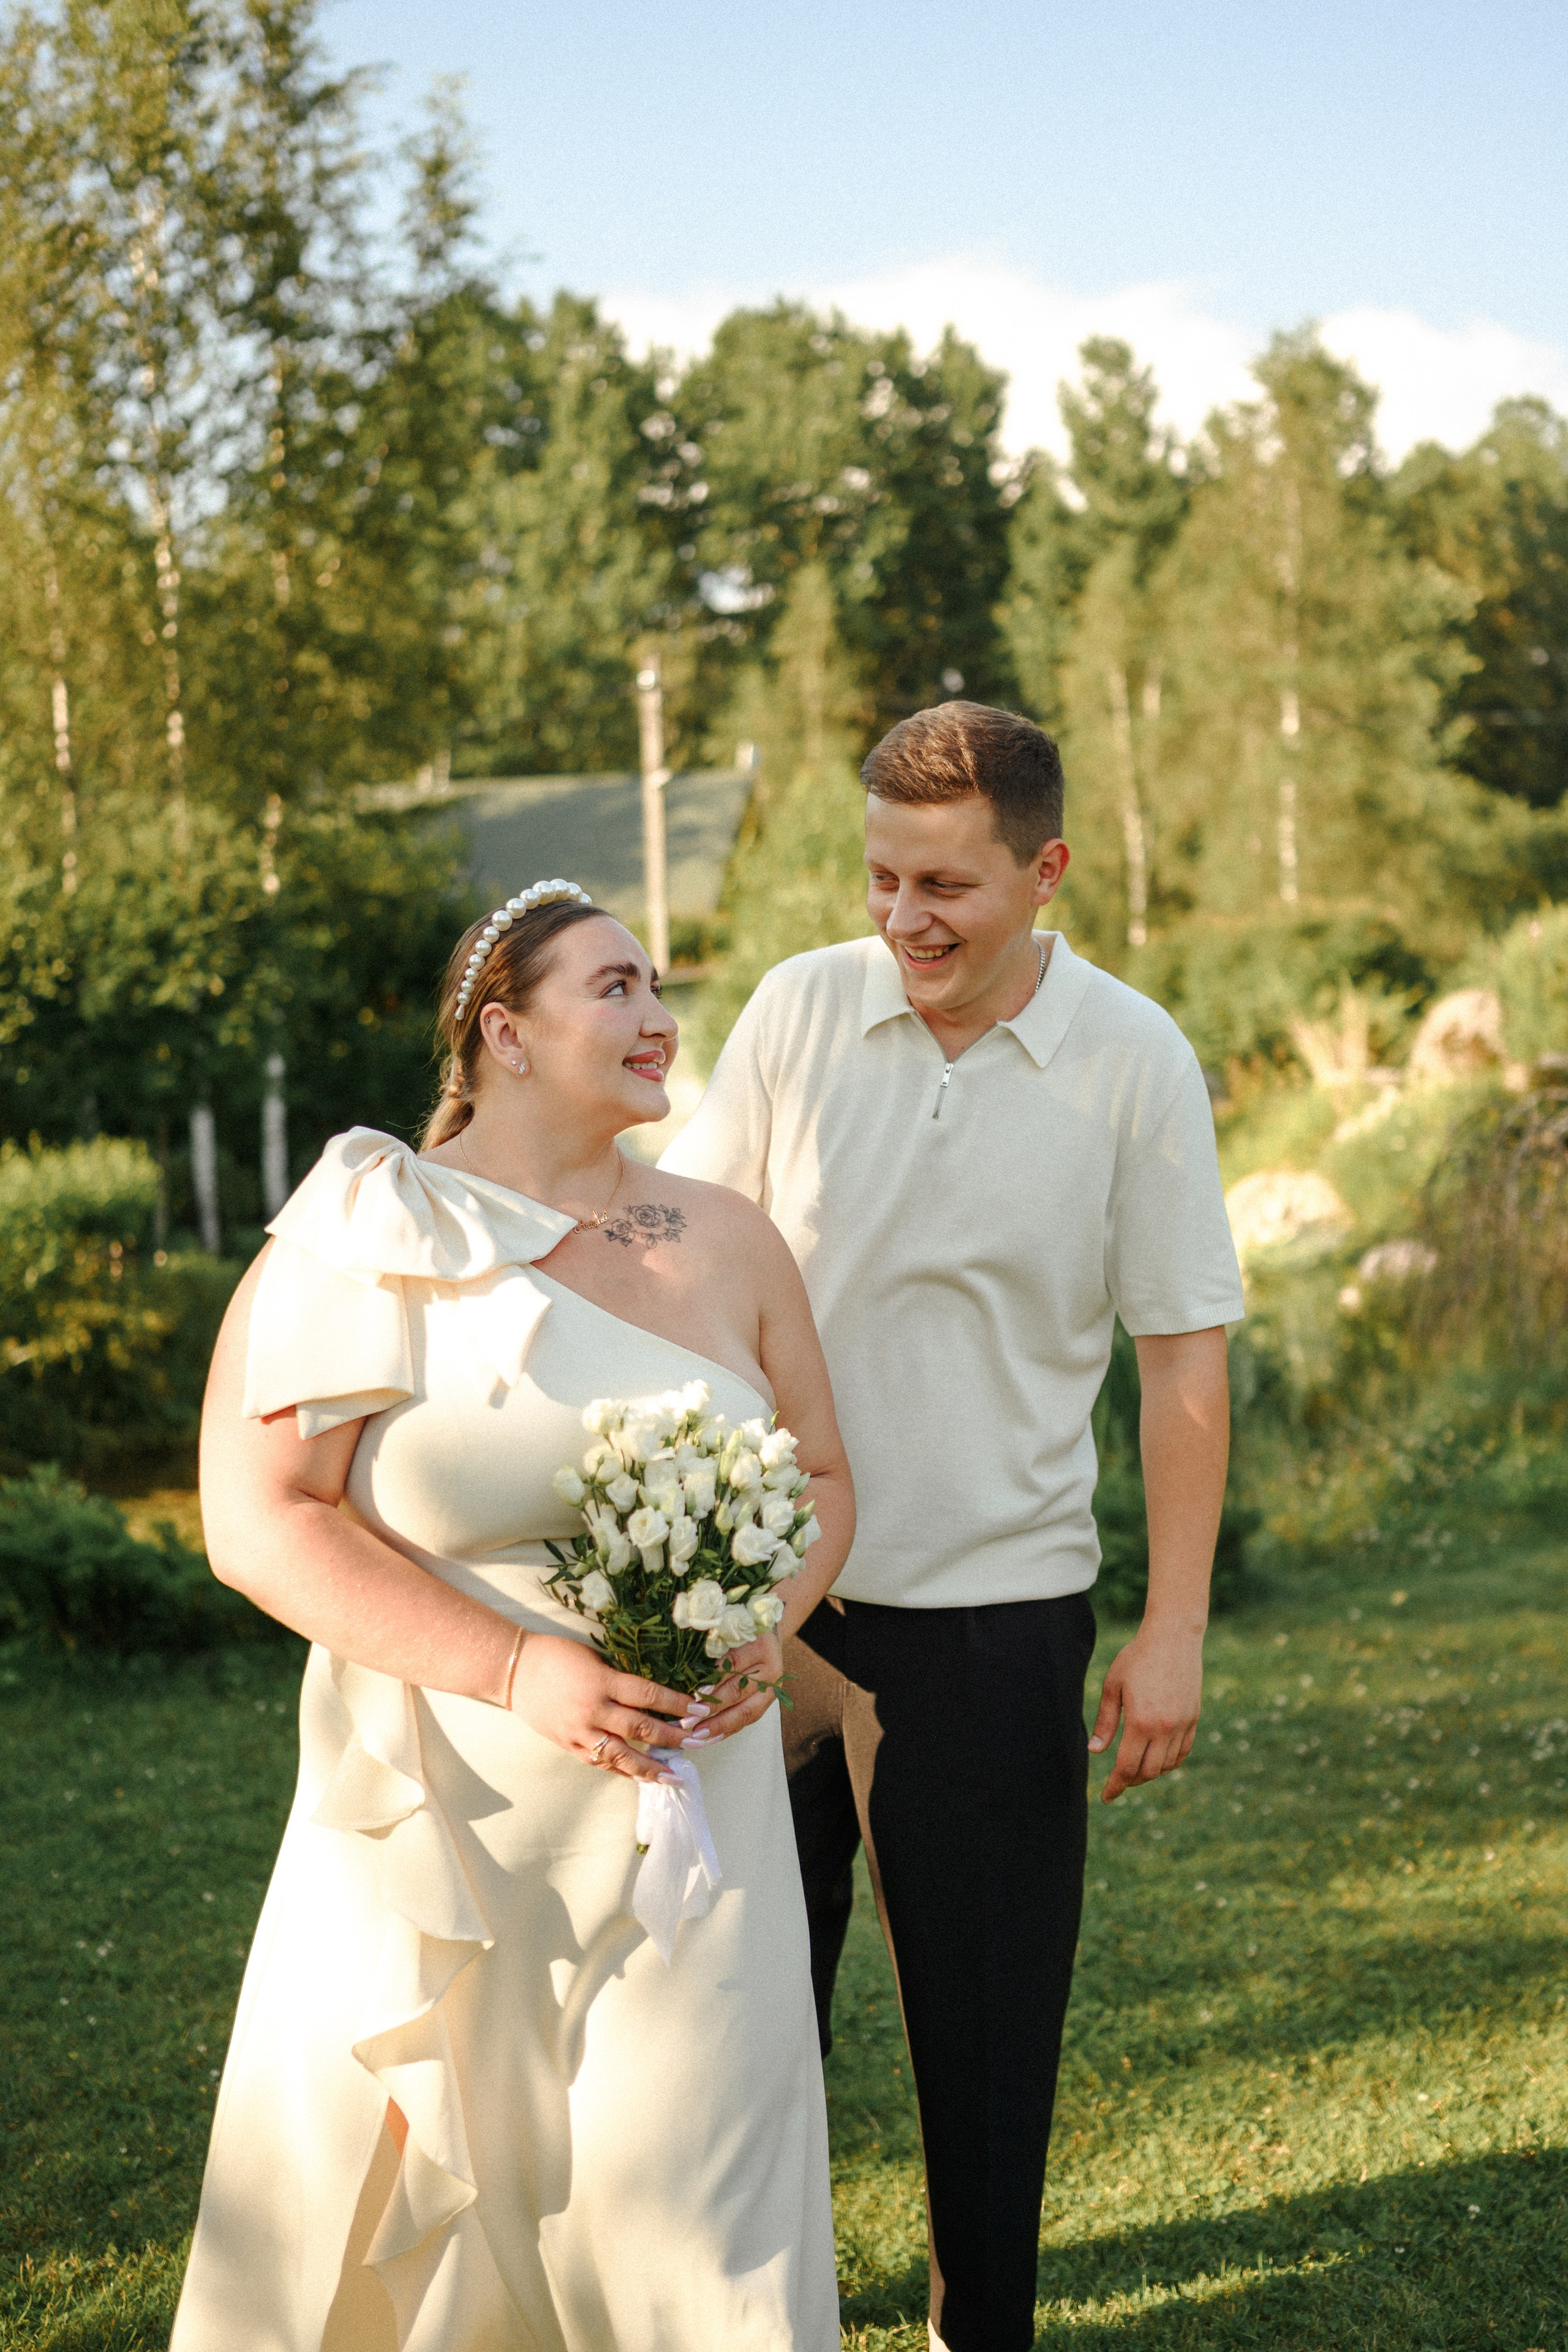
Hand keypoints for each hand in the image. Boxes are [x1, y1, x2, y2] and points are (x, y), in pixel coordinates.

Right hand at [511, 1633, 704, 1784]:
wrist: (515, 1670)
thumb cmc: (556, 1655)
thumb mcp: (594, 1658)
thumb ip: (619, 1678)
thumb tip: (653, 1694)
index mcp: (602, 1681)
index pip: (648, 1694)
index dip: (677, 1704)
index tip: (701, 1709)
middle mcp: (593, 1709)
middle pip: (640, 1727)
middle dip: (672, 1737)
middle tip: (698, 1743)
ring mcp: (579, 1731)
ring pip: (621, 1755)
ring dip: (650, 1767)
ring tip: (674, 1776)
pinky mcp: (568, 1745)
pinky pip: (600, 1763)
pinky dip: (622, 1771)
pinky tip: (640, 1776)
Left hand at [689, 1633, 784, 1744]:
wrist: (764, 1633)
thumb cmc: (737, 1630)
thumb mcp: (725, 1632)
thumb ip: (710, 1648)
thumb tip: (682, 1671)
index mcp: (759, 1645)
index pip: (734, 1664)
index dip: (713, 1680)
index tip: (693, 1695)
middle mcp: (770, 1668)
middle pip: (739, 1691)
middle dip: (711, 1709)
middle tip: (688, 1721)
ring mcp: (771, 1688)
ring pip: (745, 1711)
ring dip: (719, 1725)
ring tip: (697, 1735)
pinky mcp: (768, 1701)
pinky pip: (747, 1719)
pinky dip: (728, 1730)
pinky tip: (710, 1738)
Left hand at [1089, 1624, 1202, 1801]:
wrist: (1173, 1637)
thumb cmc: (1136, 1658)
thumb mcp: (1113, 1687)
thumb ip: (1105, 1722)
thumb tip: (1095, 1751)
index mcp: (1140, 1722)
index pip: (1126, 1766)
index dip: (1115, 1786)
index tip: (1106, 1797)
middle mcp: (1164, 1728)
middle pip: (1148, 1772)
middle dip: (1130, 1781)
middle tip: (1119, 1780)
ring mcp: (1182, 1724)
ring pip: (1166, 1765)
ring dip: (1150, 1772)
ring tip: (1135, 1768)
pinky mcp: (1193, 1718)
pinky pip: (1183, 1752)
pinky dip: (1169, 1762)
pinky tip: (1157, 1758)